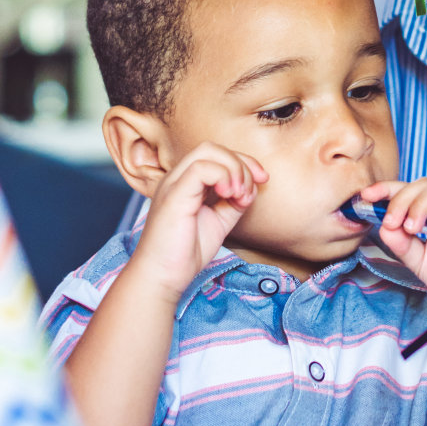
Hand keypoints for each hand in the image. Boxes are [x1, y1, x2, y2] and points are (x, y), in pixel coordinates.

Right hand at [133, 143, 267, 304]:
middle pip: (212, 148)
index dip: (244, 162)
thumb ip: (235, 201)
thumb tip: (250, 187)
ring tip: (239, 196)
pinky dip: (223, 176)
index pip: (216, 154)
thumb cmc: (187, 252)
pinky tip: (229, 196)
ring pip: (208, 152)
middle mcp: (177, 178)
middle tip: (251, 189)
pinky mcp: (173, 195)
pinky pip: (200, 168)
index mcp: (186, 182)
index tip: (262, 180)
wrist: (164, 277)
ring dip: (234, 169)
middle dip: (241, 162)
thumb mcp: (220, 220)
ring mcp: (173, 184)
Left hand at [362, 178, 426, 313]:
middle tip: (392, 222)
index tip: (367, 195)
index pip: (407, 191)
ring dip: (422, 203)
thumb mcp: (416, 260)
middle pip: (422, 185)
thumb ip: (400, 243)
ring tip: (413, 227)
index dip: (387, 188)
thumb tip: (384, 225)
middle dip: (402, 199)